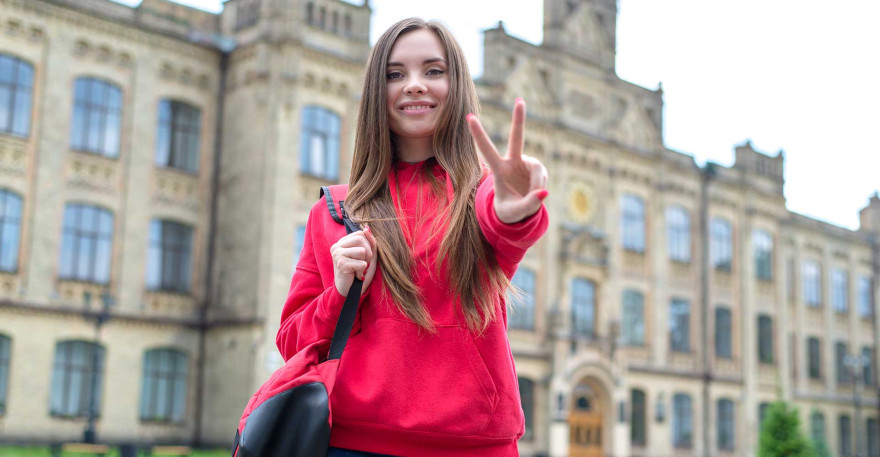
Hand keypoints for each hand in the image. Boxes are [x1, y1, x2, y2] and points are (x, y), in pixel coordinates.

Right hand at [330, 227, 377, 296]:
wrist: (348, 291)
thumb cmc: (358, 272)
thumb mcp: (366, 255)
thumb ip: (369, 242)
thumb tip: (368, 228)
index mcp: (342, 243)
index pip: (360, 233)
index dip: (369, 244)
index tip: (366, 256)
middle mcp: (337, 246)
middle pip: (361, 239)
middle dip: (368, 253)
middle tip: (364, 264)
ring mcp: (337, 254)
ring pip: (362, 251)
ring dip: (365, 263)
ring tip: (358, 269)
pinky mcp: (341, 264)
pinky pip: (361, 263)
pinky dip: (362, 272)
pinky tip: (355, 276)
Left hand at [466, 98, 548, 223]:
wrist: (519, 212)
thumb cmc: (510, 211)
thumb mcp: (515, 213)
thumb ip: (528, 205)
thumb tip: (544, 192)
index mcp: (499, 170)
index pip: (487, 150)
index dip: (479, 134)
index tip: (469, 117)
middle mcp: (512, 162)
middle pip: (517, 138)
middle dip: (519, 119)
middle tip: (520, 100)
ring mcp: (526, 164)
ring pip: (537, 170)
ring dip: (537, 183)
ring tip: (533, 197)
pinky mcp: (537, 168)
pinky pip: (542, 175)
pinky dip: (541, 186)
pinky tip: (537, 193)